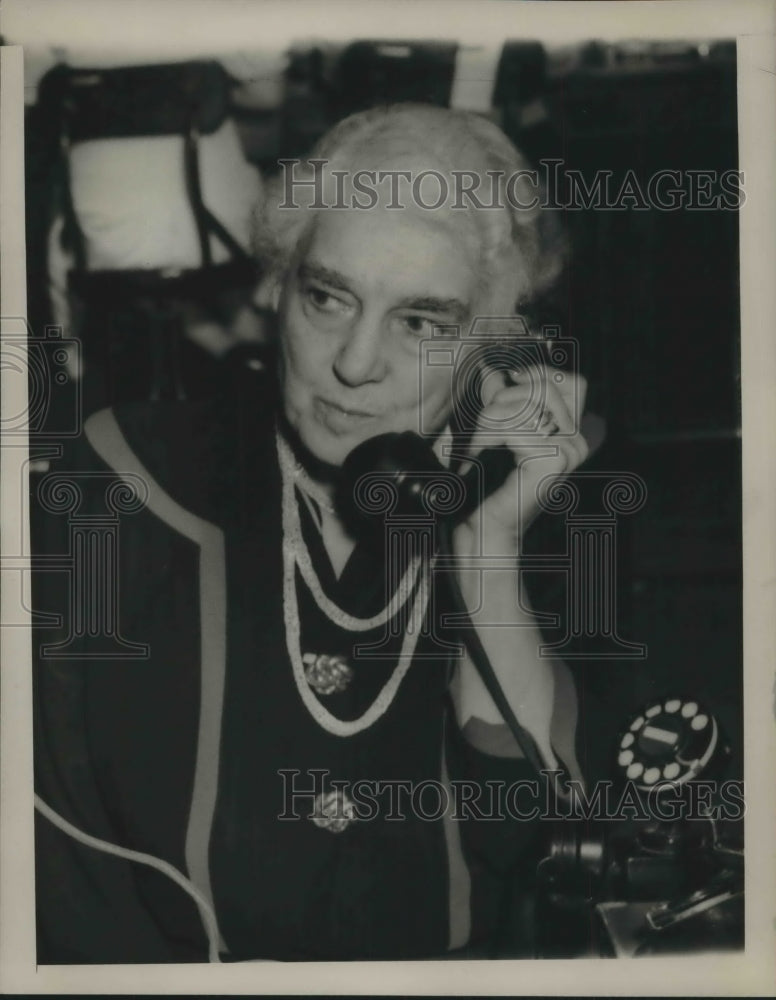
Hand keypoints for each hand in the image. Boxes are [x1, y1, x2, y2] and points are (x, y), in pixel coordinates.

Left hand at [457, 364, 589, 543]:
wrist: (485, 528)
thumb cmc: (488, 485)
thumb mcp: (498, 433)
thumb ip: (504, 401)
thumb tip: (495, 369)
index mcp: (573, 433)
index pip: (570, 382)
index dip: (539, 374)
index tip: (508, 382)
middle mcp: (579, 441)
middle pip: (544, 388)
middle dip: (505, 398)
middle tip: (484, 425)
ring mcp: (571, 451)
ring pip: (525, 407)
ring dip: (490, 420)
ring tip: (478, 444)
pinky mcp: (555, 460)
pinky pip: (514, 428)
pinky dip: (487, 438)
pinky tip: (477, 457)